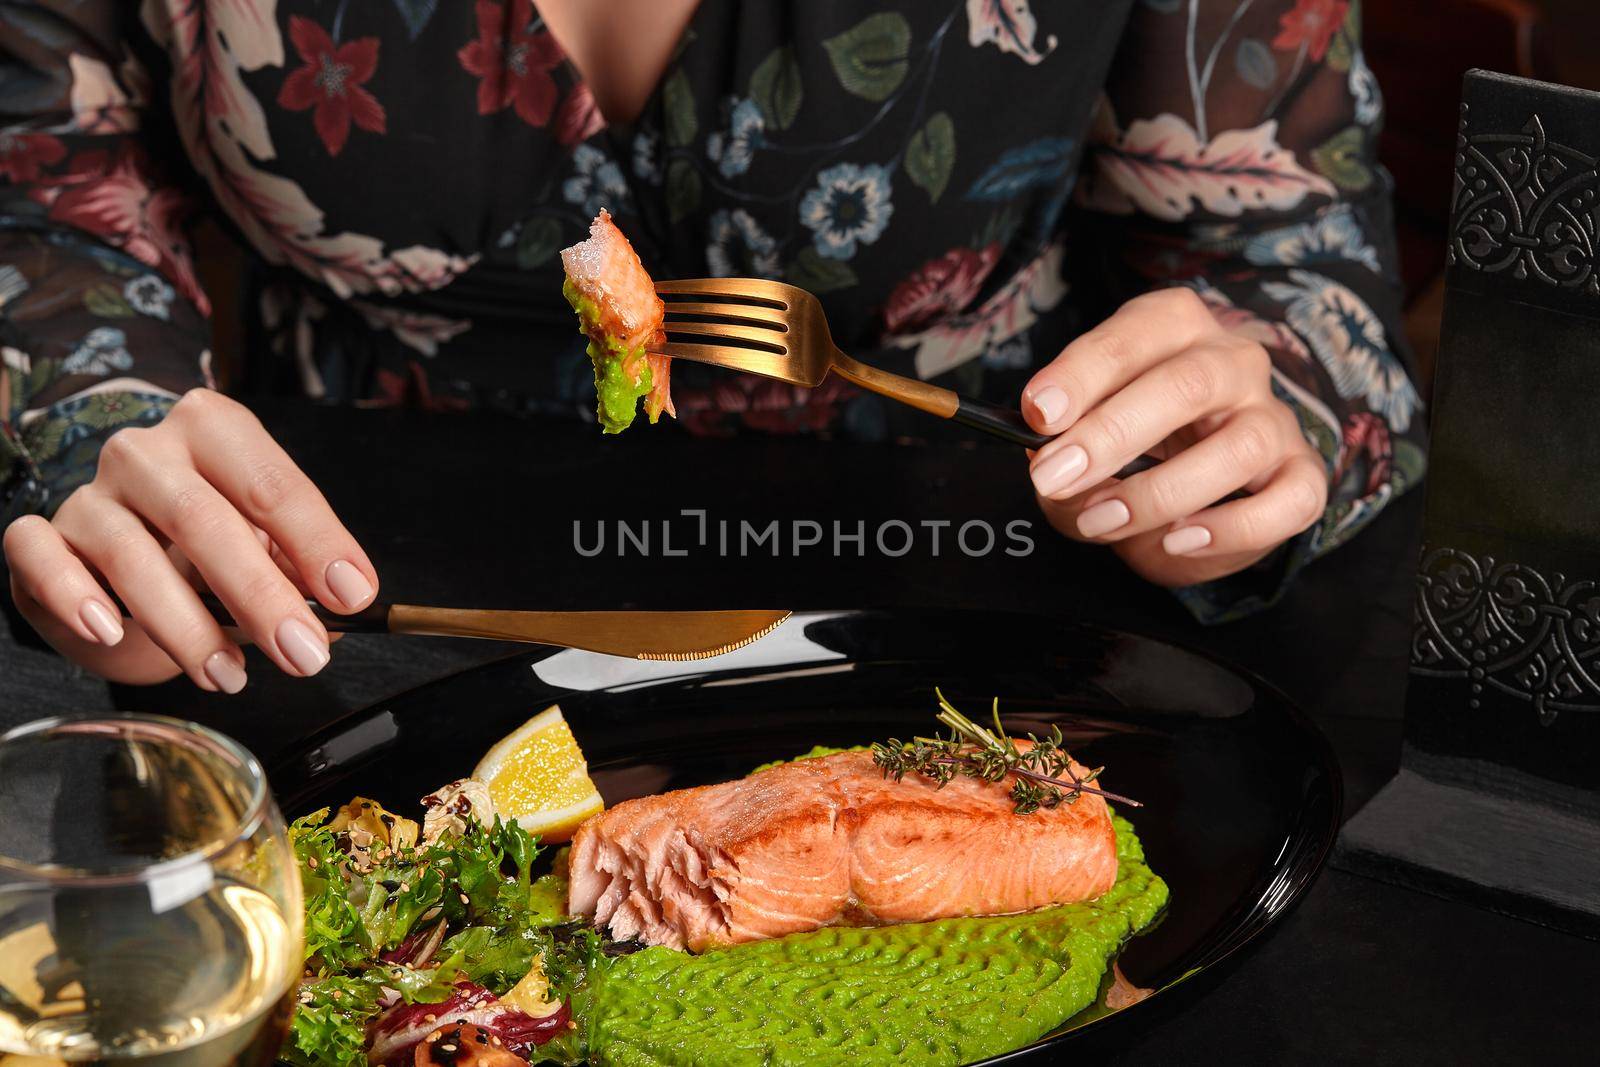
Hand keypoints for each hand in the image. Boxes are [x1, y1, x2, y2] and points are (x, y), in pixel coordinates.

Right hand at [4, 389, 377, 690]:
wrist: (118, 563)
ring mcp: (89, 493)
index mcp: (215, 432)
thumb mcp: (266, 550)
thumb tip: (345, 614)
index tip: (354, 596)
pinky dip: (77, 597)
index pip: (271, 483)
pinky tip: (111, 631)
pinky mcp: (43, 538)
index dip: (317, 541)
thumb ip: (300, 573)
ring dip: (187, 626)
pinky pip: (44, 559)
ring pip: (132, 553)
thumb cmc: (206, 551)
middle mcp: (146, 452)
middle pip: (203, 518)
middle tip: (303, 652)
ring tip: (229, 676)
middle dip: (260, 595)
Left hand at [1022, 288, 1327, 587]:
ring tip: (1101, 519)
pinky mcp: (1301, 475)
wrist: (1195, 488)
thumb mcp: (1083, 435)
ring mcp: (1273, 419)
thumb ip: (1061, 446)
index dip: (1082, 374)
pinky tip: (1178, 539)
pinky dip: (1230, 528)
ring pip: (1237, 448)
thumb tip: (1045, 460)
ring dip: (1159, 492)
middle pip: (1188, 384)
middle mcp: (1233, 362)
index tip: (1038, 413)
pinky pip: (1288, 501)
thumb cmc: (1131, 445)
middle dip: (1112, 434)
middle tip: (1054, 476)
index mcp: (1175, 328)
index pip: (1134, 335)